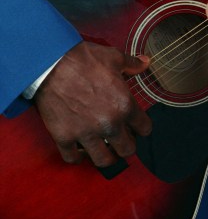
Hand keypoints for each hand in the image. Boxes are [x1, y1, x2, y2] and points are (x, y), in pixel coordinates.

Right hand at [34, 41, 151, 166]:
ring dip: (107, 156)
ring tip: (105, 150)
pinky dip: (77, 157)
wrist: (51, 64)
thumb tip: (146, 62)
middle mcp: (108, 124)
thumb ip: (132, 65)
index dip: (142, 127)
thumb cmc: (84, 59)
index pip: (145, 128)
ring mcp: (85, 133)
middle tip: (122, 139)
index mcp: (124, 105)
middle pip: (127, 149)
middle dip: (127, 145)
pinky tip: (80, 150)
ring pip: (104, 160)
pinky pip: (73, 158)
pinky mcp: (64, 137)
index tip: (136, 126)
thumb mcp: (115, 57)